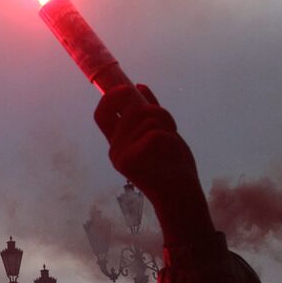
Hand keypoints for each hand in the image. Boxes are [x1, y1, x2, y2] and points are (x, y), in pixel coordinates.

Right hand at [93, 84, 210, 238]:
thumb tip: (139, 86)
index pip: (101, 115)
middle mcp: (115, 149)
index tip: (126, 88)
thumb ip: (148, 113)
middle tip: (169, 126)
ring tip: (171, 145)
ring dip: (166, 125)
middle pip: (133, 111)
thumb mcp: (158, 135)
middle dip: (157, 111)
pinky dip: (170, 138)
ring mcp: (121, 155)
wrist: (180, 196)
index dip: (111, 98)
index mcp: (118, 144)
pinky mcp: (132, 159)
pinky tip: (171, 153)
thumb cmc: (171, 167)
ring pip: (147, 119)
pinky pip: (155, 132)